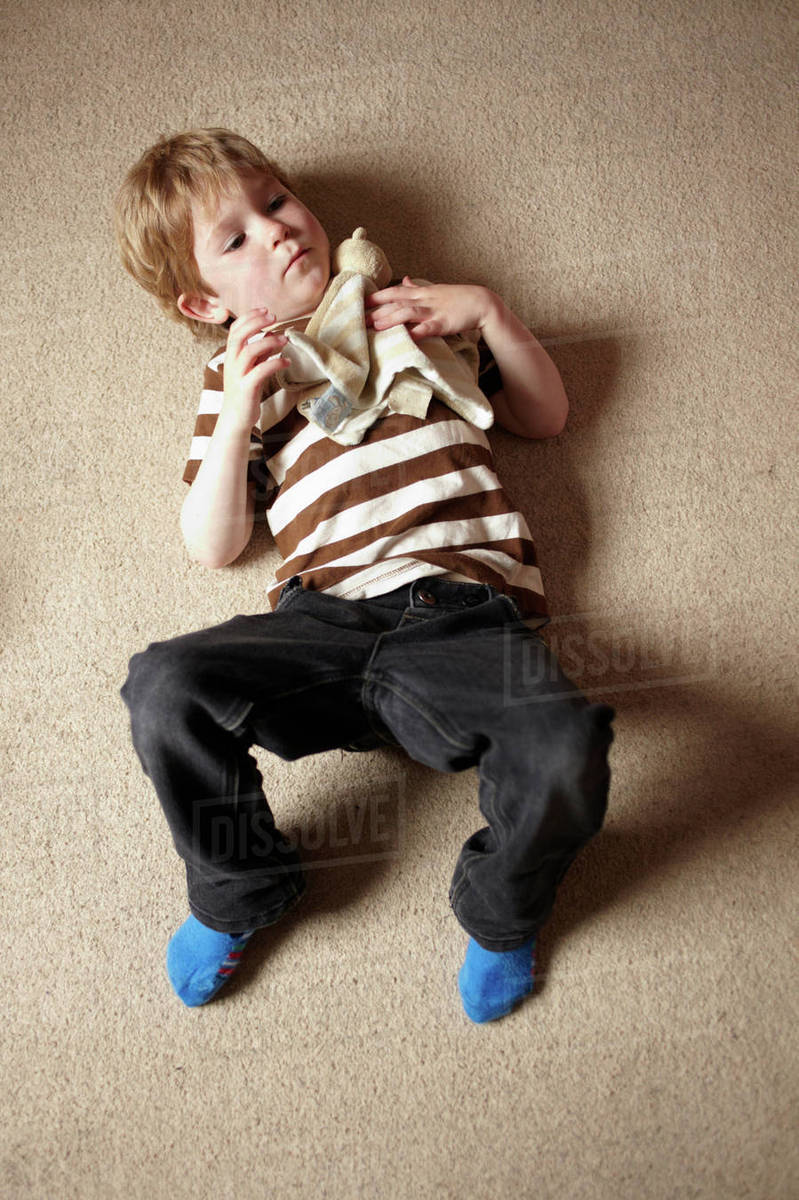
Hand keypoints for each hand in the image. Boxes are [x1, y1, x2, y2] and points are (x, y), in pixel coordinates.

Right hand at [220, 308, 289, 432]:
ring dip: (269, 342)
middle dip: (257, 323)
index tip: (266, 311)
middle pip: (239, 335)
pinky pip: (260, 371)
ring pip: (250, 351)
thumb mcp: (251, 368)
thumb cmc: (245, 392)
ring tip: (285, 340)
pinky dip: (275, 363)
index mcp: (231, 356)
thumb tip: (272, 335)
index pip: (235, 329)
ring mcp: (238, 375)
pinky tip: (287, 361)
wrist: (236, 419)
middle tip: (274, 318)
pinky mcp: (246, 388)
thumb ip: (260, 353)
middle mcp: (231, 363)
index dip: (249, 317)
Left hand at [365, 278, 494, 340]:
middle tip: (358, 318)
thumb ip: (417, 287)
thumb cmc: (458, 298)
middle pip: (396, 302)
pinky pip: (427, 328)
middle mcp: (424, 299)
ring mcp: (433, 311)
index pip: (394, 291)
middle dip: (376, 310)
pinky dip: (416, 333)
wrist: (481, 302)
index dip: (376, 296)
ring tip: (375, 326)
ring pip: (408, 313)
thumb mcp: (435, 290)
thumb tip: (404, 279)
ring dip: (391, 319)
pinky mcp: (443, 323)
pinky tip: (406, 338)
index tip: (359, 301)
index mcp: (421, 292)